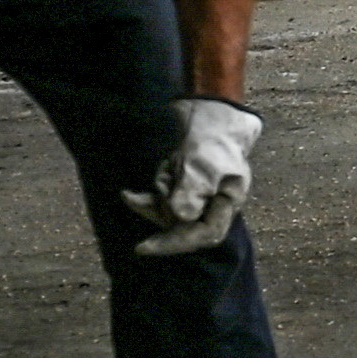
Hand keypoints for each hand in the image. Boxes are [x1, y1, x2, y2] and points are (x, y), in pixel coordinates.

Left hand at [128, 96, 261, 255]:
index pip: (204, 234)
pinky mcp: (181, 186)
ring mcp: (196, 195)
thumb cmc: (213, 138)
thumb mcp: (203, 164)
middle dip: (160, 216)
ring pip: (168, 212)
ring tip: (163, 169)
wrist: (209, 111)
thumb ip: (193, 192)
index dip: (177, 243)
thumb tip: (180, 217)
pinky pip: (160, 200)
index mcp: (227, 202)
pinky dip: (145, 198)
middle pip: (183, 225)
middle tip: (137, 216)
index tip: (146, 246)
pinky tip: (128, 195)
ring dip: (155, 198)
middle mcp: (213, 203)